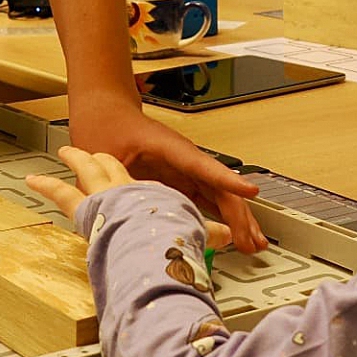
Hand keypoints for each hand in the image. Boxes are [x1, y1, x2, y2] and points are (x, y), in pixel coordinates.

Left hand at [63, 103, 266, 251]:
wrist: (107, 113)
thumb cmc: (108, 126)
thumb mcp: (103, 155)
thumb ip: (110, 182)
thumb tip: (112, 210)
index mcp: (169, 147)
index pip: (204, 165)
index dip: (227, 180)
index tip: (249, 192)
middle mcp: (184, 158)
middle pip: (220, 186)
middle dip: (239, 214)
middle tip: (251, 240)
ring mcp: (185, 170)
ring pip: (220, 195)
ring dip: (237, 219)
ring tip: (252, 243)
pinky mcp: (181, 180)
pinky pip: (208, 200)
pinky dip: (223, 218)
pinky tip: (232, 234)